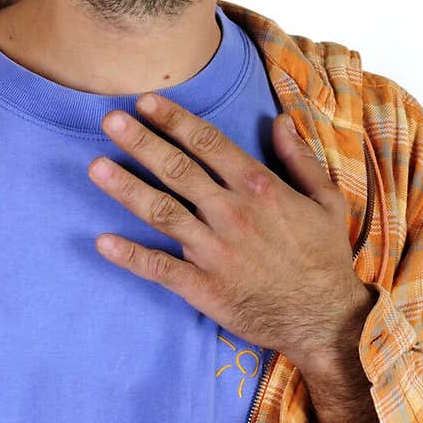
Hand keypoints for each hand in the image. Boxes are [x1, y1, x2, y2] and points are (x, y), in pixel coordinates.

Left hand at [88, 93, 373, 378]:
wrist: (325, 320)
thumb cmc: (324, 257)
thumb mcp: (326, 200)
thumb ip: (299, 158)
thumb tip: (280, 120)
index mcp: (259, 188)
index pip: (208, 143)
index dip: (174, 119)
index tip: (146, 102)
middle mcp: (232, 213)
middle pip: (177, 169)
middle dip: (141, 141)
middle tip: (109, 119)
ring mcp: (215, 251)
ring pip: (162, 212)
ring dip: (126, 189)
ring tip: (96, 167)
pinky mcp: (204, 288)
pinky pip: (159, 268)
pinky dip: (130, 255)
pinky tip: (102, 241)